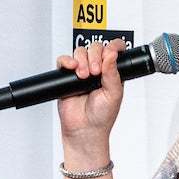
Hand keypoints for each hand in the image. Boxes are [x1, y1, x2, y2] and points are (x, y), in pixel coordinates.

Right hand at [57, 38, 125, 166]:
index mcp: (112, 72)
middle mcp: (97, 69)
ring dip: (81, 60)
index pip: (113, 50)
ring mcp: (81, 72)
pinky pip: (63, 61)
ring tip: (83, 76)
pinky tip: (72, 68)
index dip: (112, 47)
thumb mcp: (114, 94)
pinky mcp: (66, 77)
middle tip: (95, 72)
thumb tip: (112, 55)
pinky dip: (67, 61)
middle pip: (95, 48)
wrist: (85, 130)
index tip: (109, 54)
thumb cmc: (102, 116)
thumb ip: (113, 74)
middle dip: (94, 56)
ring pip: (80, 52)